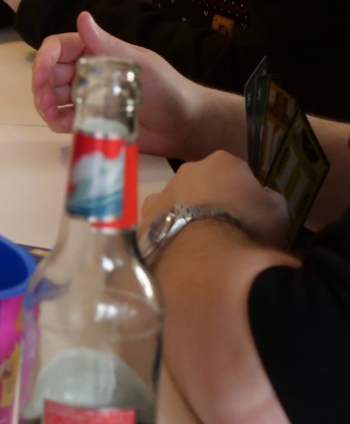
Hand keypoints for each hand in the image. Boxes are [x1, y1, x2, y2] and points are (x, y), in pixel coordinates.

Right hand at [32, 12, 202, 157]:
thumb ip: (108, 45)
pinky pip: (65, 117)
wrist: (188, 126)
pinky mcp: (92, 117)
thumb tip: (82, 16)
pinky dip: (58, 121)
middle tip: (44, 105)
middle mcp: (89, 70)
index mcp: (97, 51)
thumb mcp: (140, 65)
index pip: (59, 48)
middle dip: (41, 87)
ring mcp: (89, 94)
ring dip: (46, 106)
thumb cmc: (169, 89)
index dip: (43, 60)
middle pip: (51, 73)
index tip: (40, 78)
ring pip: (54, 96)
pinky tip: (62, 126)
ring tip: (52, 118)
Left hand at [140, 151, 289, 249]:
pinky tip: (181, 253)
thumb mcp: (278, 212)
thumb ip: (268, 198)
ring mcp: (160, 194)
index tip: (250, 214)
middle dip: (212, 202)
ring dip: (187, 217)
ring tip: (202, 246)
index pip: (236, 172)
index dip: (244, 193)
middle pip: (203, 184)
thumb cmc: (249, 229)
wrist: (207, 261)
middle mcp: (186, 171)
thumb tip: (260, 198)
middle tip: (226, 229)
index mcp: (222, 162)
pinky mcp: (143, 220)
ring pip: (178, 203)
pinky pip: (160, 225)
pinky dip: (169, 235)